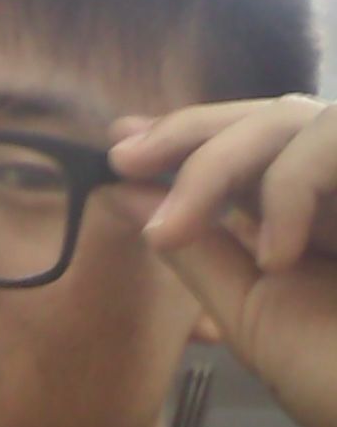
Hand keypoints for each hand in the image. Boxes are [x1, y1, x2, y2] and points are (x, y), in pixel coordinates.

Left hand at [109, 94, 336, 426]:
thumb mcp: (249, 309)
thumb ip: (197, 249)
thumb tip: (131, 196)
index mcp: (304, 211)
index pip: (242, 147)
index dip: (184, 135)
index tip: (124, 140)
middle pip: (264, 117)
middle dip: (187, 132)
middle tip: (123, 157)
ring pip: (291, 118)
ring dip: (217, 164)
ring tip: (172, 230)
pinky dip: (292, 188)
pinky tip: (276, 255)